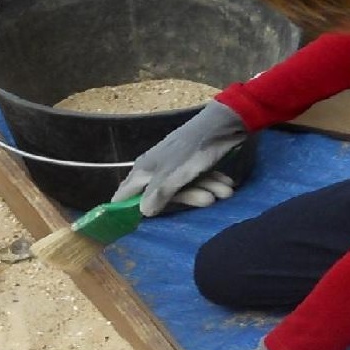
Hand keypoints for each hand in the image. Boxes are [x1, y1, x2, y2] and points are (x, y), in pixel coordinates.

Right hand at [112, 101, 249, 216]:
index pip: (125, 194)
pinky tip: (224, 184)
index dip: (126, 210)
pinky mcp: (188, 164)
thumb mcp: (174, 175)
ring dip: (205, 191)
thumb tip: (143, 212)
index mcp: (143, 170)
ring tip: (225, 192)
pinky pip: (195, 181)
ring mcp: (172, 167)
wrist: (221, 125)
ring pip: (183, 189)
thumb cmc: (193, 150)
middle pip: (162, 196)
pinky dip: (210, 183)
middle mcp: (154, 170)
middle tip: (209, 200)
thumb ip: (158, 194)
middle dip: (188, 199)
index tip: (138, 225)